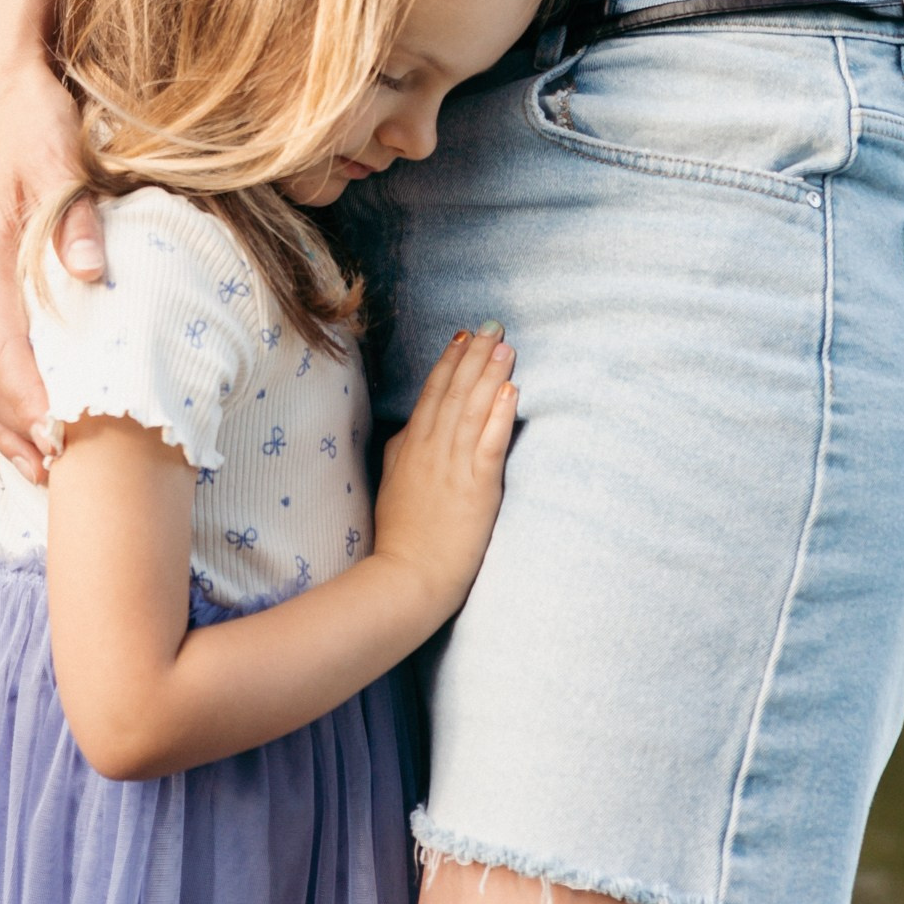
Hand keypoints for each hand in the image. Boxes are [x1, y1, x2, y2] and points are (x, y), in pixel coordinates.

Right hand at [0, 8, 102, 482]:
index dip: (28, 400)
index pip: (0, 348)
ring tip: (33, 466)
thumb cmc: (31, 116)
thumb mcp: (58, 153)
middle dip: (11, 431)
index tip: (61, 438)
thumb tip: (90, 274)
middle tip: (56, 476)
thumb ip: (72, 215)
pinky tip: (2, 424)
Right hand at [370, 327, 518, 627]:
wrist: (406, 577)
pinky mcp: (475, 488)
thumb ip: (401, 451)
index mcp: (411, 446)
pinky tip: (511, 392)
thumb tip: (408, 427)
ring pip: (473, 410)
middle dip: (475, 356)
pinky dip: (499, 415)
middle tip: (493, 326)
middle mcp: (431, 449)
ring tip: (506, 347)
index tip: (464, 336)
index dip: (450, 362)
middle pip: (455, 392)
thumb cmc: (401, 536)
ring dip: (491, 375)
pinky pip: (488, 444)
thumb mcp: (392, 483)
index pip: (432, 393)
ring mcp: (452, 466)